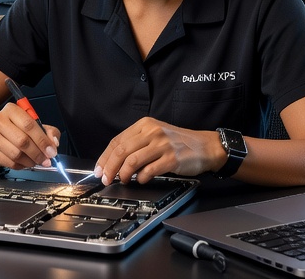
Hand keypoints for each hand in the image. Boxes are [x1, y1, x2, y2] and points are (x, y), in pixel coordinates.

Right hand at [0, 102, 61, 169]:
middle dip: (38, 153)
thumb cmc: (14, 129)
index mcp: (10, 110)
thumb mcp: (32, 124)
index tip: (51, 151)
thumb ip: (47, 131)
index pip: (29, 125)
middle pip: (22, 141)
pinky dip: (21, 166)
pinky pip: (9, 163)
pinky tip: (25, 163)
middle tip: (46, 160)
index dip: (43, 140)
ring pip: (16, 154)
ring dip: (30, 161)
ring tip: (36, 161)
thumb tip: (54, 142)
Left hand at [94, 117, 222, 184]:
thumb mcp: (156, 135)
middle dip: (110, 167)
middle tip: (106, 178)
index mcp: (145, 124)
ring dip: (123, 174)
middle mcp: (152, 132)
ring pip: (132, 160)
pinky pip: (149, 170)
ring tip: (123, 180)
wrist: (205, 146)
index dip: (105, 157)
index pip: (117, 140)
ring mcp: (162, 145)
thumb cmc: (179, 143)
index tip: (99, 169)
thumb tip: (116, 162)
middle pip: (121, 150)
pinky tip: (141, 180)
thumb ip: (137, 144)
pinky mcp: (171, 159)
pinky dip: (141, 178)